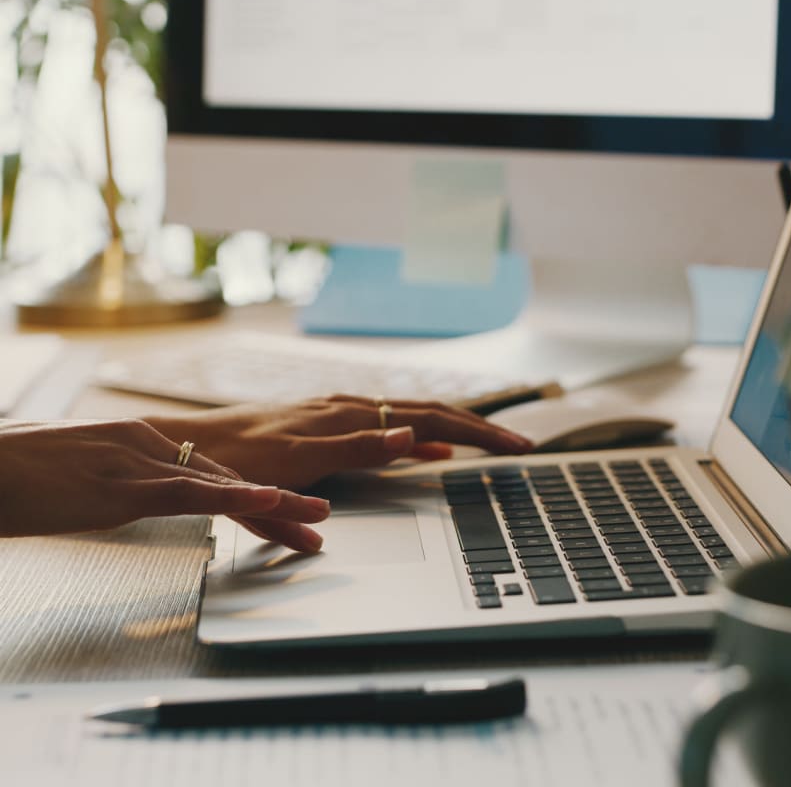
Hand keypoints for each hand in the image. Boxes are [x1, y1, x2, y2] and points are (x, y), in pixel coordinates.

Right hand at [0, 419, 328, 551]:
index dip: (250, 490)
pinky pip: (190, 493)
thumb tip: (111, 495)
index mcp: (133, 441)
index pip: (206, 469)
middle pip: (227, 476)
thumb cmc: (9, 474)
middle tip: (319, 517)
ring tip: (318, 518)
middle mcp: (143, 445)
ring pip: (223, 483)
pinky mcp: (121, 487)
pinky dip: (234, 497)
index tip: (285, 505)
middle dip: (278, 500)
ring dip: (277, 503)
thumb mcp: (70, 478)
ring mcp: (135, 463)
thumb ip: (104, 482)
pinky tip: (268, 499)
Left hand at [142, 394, 533, 490]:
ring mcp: (343, 414)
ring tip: (491, 444)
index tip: (518, 449)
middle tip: (523, 447)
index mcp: (353, 415)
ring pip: (415, 418)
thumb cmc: (239, 459)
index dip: (481, 434)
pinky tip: (430, 450)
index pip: (435, 420)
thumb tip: (415, 437)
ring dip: (456, 430)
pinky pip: (391, 428)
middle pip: (434, 413)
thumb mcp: (300, 459)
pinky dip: (422, 438)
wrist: (191, 448)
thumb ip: (360, 449)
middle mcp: (352, 407)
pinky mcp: (331, 425)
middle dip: (482, 429)